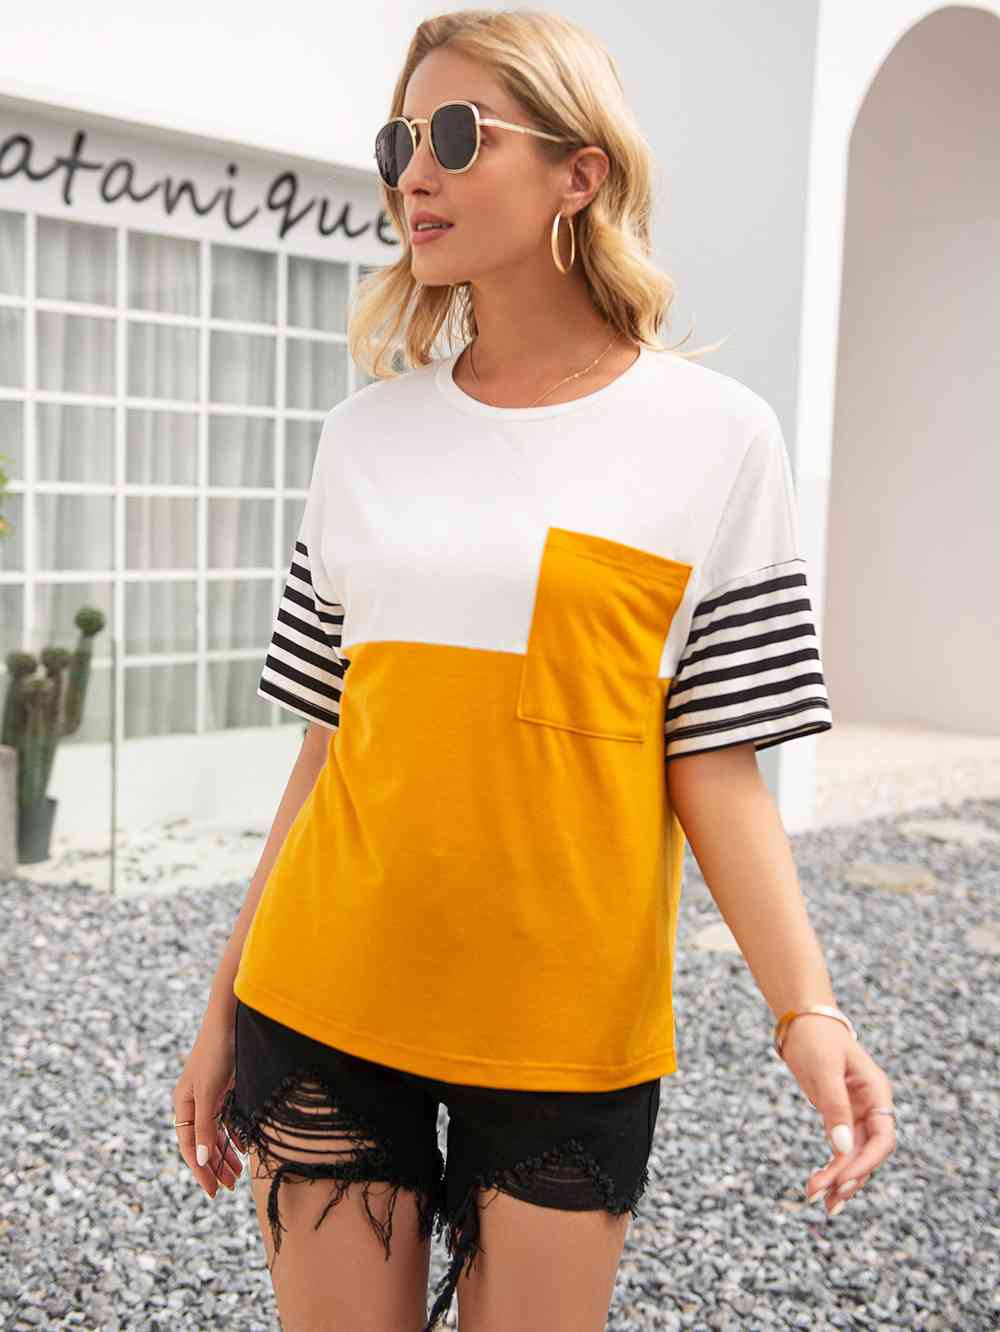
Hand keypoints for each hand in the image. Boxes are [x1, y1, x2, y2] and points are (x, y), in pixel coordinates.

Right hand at [172, 1015, 244, 1199]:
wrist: (232, 1018)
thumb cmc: (216, 1052)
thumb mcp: (209, 1092)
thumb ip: (206, 1127)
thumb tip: (201, 1162)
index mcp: (184, 1104)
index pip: (190, 1147)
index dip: (200, 1171)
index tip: (212, 1192)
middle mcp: (195, 1102)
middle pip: (203, 1143)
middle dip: (214, 1166)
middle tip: (228, 1188)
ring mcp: (212, 1095)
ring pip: (217, 1133)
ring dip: (225, 1154)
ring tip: (237, 1175)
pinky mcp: (227, 1088)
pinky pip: (229, 1120)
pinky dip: (235, 1136)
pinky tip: (244, 1149)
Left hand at [779, 1014, 896, 1216]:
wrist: (804, 1021)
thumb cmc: (817, 1038)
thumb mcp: (824, 1070)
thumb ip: (834, 1108)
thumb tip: (841, 1148)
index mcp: (878, 1093)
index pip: (882, 1139)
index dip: (866, 1163)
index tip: (843, 1180)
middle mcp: (873, 1107)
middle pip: (868, 1153)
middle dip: (848, 1177)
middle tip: (823, 1200)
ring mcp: (858, 1113)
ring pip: (855, 1155)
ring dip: (840, 1179)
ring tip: (819, 1202)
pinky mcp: (841, 1116)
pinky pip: (842, 1148)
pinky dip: (833, 1167)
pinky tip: (822, 1186)